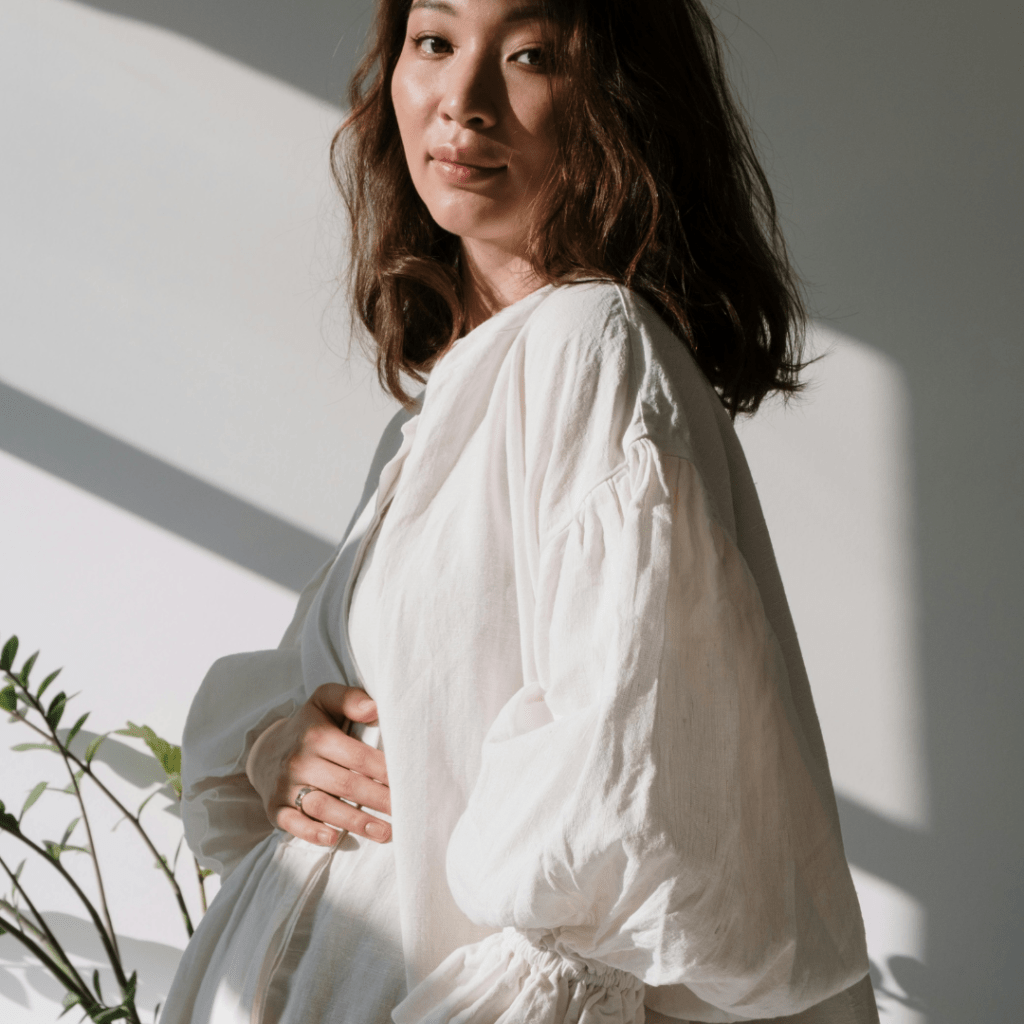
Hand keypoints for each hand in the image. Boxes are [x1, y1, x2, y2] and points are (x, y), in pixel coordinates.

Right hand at [245, 683, 390, 845]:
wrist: (267, 748)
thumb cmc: (310, 726)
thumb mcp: (326, 701)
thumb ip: (350, 699)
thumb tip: (374, 708)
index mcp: (316, 735)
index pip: (358, 756)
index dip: (384, 770)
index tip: (407, 781)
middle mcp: (300, 761)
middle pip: (346, 785)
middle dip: (378, 800)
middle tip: (405, 812)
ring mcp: (286, 786)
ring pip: (323, 807)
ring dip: (355, 822)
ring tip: (384, 832)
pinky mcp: (275, 807)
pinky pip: (292, 823)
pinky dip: (312, 833)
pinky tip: (335, 838)